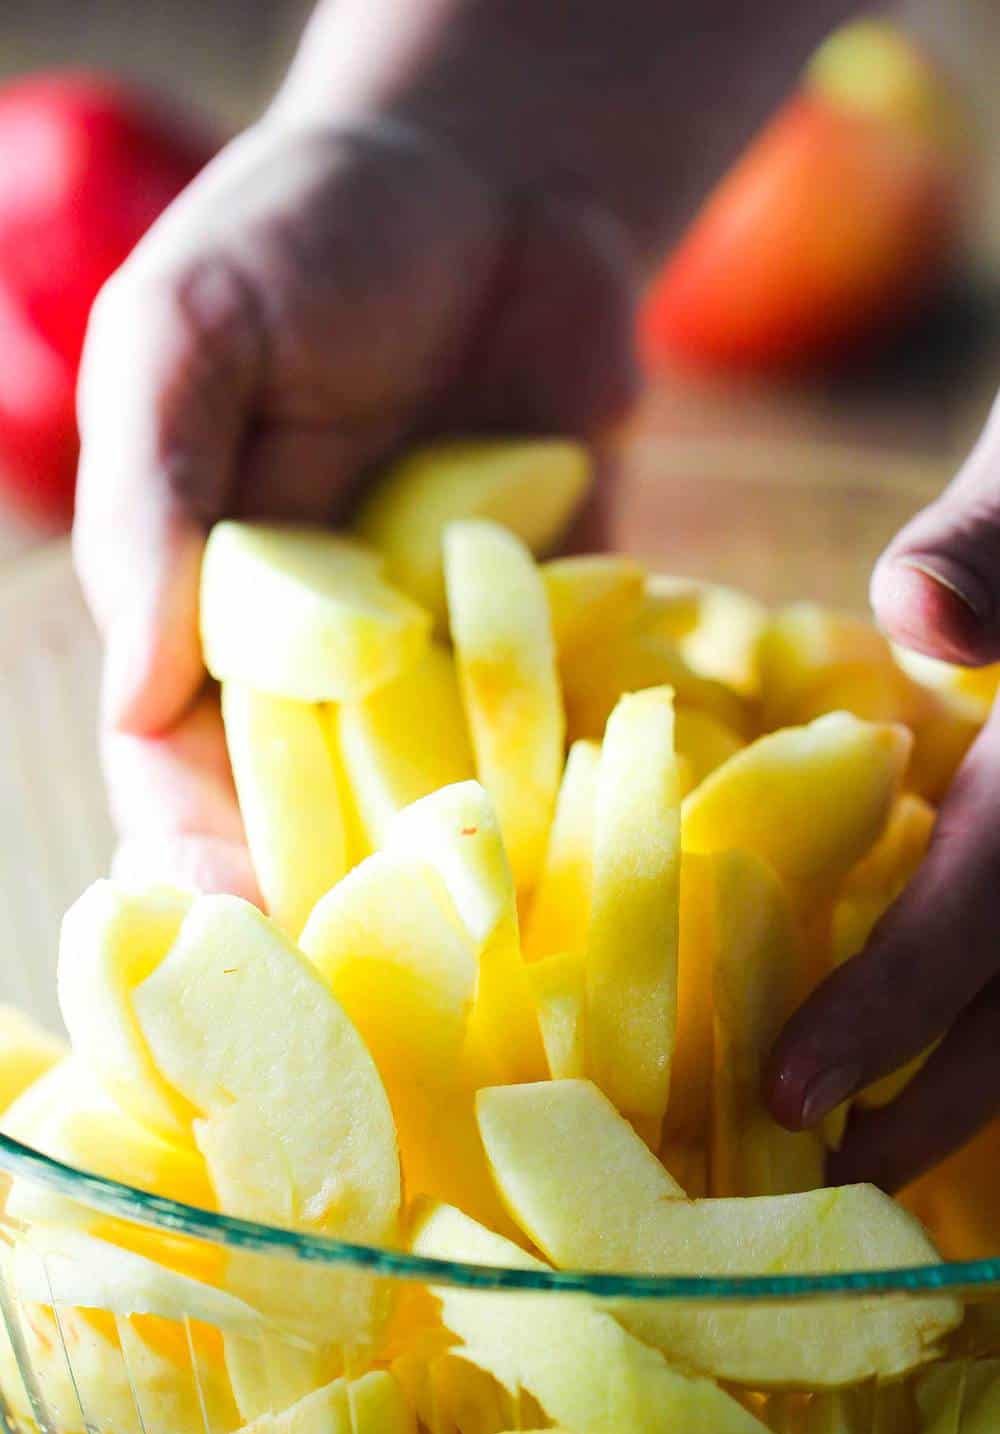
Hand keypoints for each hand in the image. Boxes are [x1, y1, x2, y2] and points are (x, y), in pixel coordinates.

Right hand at [74, 113, 637, 895]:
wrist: (494, 184)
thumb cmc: (305, 235)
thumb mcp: (188, 334)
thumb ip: (153, 502)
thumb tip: (131, 693)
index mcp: (203, 603)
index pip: (176, 765)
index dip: (197, 854)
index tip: (242, 931)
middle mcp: (323, 648)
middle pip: (312, 808)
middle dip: (339, 893)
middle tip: (386, 989)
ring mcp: (446, 644)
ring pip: (441, 788)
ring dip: (466, 863)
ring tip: (505, 944)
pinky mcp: (561, 622)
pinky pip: (565, 717)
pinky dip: (586, 775)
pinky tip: (618, 840)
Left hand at [768, 394, 999, 1191]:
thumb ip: (976, 549)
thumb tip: (917, 619)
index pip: (988, 900)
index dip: (897, 1004)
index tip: (794, 1096)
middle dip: (946, 1099)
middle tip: (837, 1173)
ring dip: (986, 1083)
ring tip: (888, 1149)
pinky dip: (999, 1015)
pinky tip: (953, 1053)